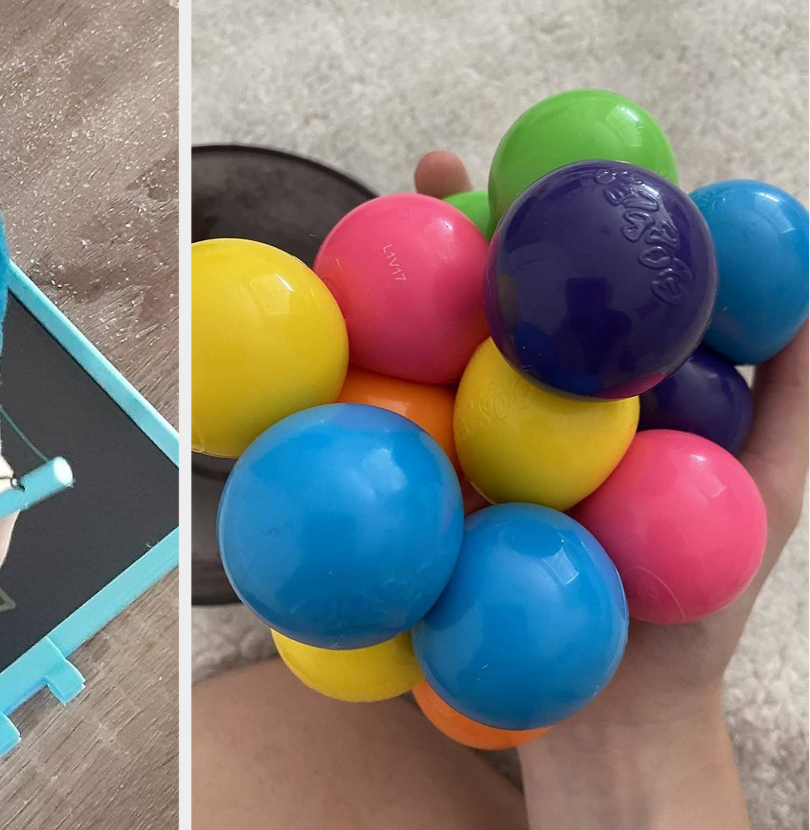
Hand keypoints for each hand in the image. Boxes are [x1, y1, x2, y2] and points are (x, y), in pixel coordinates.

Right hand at [417, 150, 807, 827]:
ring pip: (427, 356)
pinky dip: (358, 390)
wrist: (611, 720)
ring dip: (390, 292)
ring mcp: (474, 453)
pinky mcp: (430, 503)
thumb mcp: (765, 497)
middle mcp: (532, 409)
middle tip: (429, 174)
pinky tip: (333, 350)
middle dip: (454, 231)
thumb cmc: (693, 617)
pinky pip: (393, 438)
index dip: (558, 213)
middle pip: (489, 301)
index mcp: (602, 392)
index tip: (548, 163)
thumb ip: (789, 400)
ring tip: (363, 236)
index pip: (577, 281)